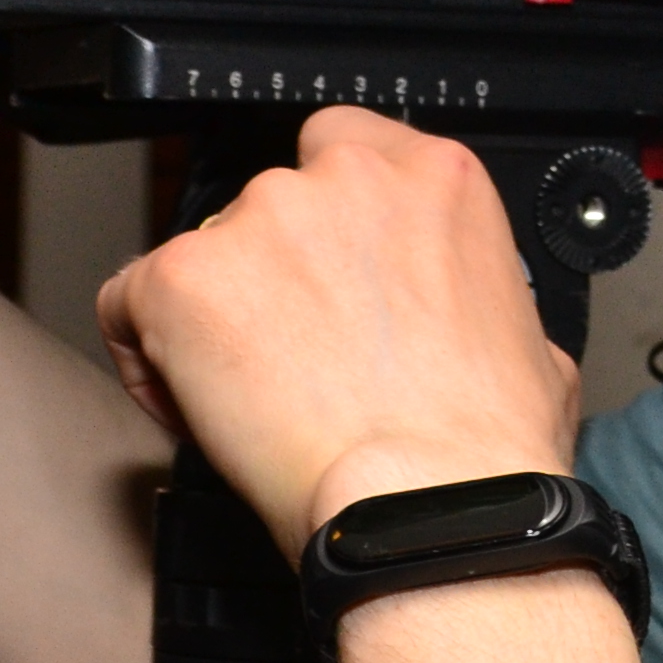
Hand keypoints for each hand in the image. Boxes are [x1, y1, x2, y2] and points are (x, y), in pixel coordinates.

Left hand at [95, 110, 580, 544]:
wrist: (427, 512)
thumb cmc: (482, 452)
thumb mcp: (534, 347)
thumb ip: (480, 299)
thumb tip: (467, 326)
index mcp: (434, 179)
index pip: (342, 150)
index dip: (324, 224)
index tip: (324, 280)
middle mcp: (344, 178)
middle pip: (268, 206)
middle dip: (271, 278)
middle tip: (291, 360)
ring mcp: (258, 218)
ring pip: (201, 255)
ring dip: (213, 319)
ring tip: (247, 402)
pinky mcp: (184, 276)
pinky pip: (128, 302)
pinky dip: (148, 358)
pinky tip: (194, 410)